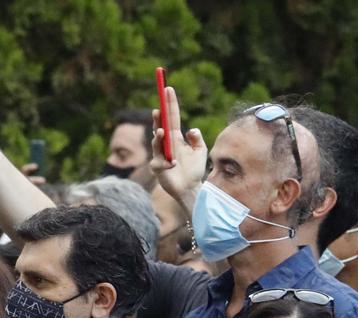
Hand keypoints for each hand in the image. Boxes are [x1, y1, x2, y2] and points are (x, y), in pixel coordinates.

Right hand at [151, 87, 205, 207]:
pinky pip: (159, 162)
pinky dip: (167, 161)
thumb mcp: (200, 150)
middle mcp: (166, 144)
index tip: (168, 88)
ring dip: (158, 136)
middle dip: (158, 117)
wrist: (191, 188)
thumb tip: (191, 130)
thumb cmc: (195, 169)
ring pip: (156, 142)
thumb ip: (197, 138)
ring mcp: (160, 155)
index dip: (170, 103)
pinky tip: (173, 164)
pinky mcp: (157, 168)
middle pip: (160, 126)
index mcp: (176, 137)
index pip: (171, 116)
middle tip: (158, 109)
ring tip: (161, 132)